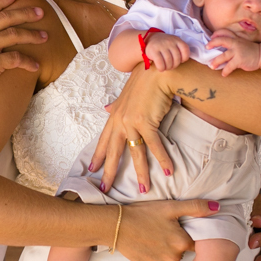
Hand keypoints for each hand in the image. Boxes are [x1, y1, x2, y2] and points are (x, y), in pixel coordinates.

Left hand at [89, 63, 174, 193]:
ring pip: (136, 153)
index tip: (93, 170)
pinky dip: (163, 159)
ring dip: (142, 173)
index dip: (98, 156)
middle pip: (114, 152)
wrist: (157, 71)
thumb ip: (115, 105)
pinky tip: (168, 171)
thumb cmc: (143, 82)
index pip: (104, 140)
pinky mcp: (147, 122)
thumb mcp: (125, 95)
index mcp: (114, 116)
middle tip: (105, 189)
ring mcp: (132, 122)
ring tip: (144, 190)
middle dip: (110, 172)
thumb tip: (106, 108)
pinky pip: (155, 145)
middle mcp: (120, 121)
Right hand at [116, 199, 217, 260]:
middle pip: (180, 251)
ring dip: (163, 250)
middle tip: (160, 229)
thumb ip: (196, 207)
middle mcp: (173, 257)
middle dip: (174, 242)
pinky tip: (144, 245)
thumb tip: (218, 208)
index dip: (185, 234)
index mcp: (182, 242)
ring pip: (168, 259)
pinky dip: (151, 257)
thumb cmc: (143, 213)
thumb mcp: (170, 207)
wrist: (115, 225)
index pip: (193, 242)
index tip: (176, 227)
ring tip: (151, 236)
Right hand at [145, 32, 189, 71]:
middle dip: (175, 65)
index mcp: (176, 39)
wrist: (150, 39)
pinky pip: (160, 63)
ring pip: (169, 61)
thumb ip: (179, 49)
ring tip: (166, 67)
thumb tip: (182, 61)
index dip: (184, 58)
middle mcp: (170, 42)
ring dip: (168, 68)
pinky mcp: (154, 50)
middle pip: (177, 58)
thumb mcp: (173, 42)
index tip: (181, 60)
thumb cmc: (164, 44)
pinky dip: (161, 68)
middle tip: (171, 66)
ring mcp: (161, 46)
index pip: (185, 49)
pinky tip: (161, 68)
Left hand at [208, 29, 260, 76]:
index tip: (211, 38)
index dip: (216, 34)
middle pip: (221, 40)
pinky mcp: (239, 60)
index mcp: (236, 38)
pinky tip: (224, 74)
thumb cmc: (250, 50)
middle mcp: (236, 43)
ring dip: (216, 62)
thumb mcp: (241, 43)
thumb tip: (220, 48)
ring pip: (223, 56)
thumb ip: (233, 43)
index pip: (224, 32)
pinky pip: (229, 66)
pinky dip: (225, 71)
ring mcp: (237, 51)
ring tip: (212, 66)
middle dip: (212, 43)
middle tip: (206, 47)